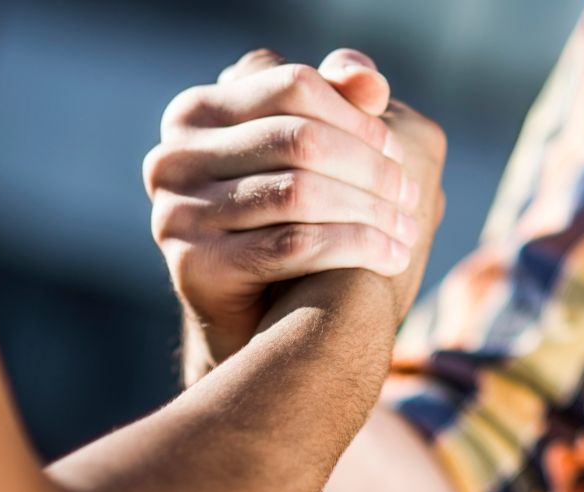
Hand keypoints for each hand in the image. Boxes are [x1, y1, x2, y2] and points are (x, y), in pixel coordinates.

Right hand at [145, 49, 445, 379]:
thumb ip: (337, 103)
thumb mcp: (308, 153)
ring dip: (369, 212)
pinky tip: (390, 258)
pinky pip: (292, 245)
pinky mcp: (193, 265)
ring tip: (407, 229)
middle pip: (298, 139)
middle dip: (368, 167)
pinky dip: (354, 248)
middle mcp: (172, 157)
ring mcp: (175, 212)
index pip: (292, 86)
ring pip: (298, 193)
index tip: (396, 149)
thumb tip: (370, 82)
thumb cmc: (288, 223)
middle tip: (410, 194)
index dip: (354, 116)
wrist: (254, 318)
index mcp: (197, 111)